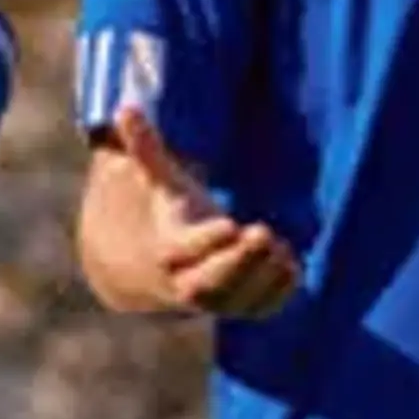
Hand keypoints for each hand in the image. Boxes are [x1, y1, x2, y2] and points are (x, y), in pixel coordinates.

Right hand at [112, 106, 300, 318]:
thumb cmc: (170, 214)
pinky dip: (278, 295)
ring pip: (235, 302)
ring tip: (282, 248)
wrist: (162, 268)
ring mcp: (213, 302)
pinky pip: (258, 311)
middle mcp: (187, 283)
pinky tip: (293, 267)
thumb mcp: (161, 184)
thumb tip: (125, 108)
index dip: (206, 241)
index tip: (231, 224)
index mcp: (168, 250)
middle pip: (208, 284)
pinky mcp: (237, 308)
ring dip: (262, 278)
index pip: (183, 251)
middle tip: (265, 233)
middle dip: (238, 262)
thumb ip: (148, 151)